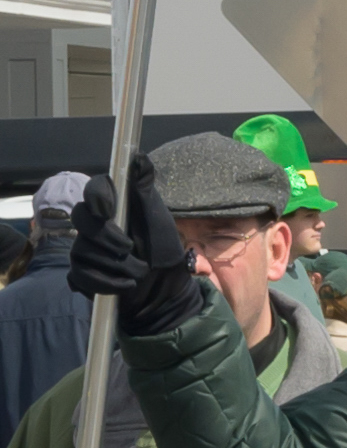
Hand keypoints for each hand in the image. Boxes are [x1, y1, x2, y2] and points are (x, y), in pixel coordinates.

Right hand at [71, 155, 207, 334]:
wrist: (166, 289)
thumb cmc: (164, 251)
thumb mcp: (159, 219)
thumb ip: (145, 190)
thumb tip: (139, 157)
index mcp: (114, 207)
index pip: (93, 190)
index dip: (96, 196)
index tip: (107, 211)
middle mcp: (95, 224)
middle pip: (81, 219)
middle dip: (106, 237)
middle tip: (130, 248)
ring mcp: (84, 249)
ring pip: (82, 250)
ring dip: (116, 265)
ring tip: (138, 272)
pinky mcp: (82, 273)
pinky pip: (80, 275)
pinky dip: (106, 283)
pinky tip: (126, 285)